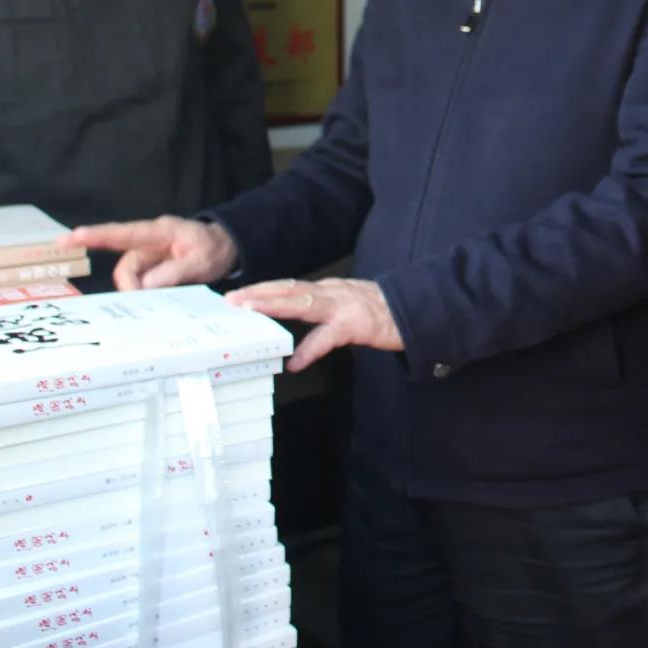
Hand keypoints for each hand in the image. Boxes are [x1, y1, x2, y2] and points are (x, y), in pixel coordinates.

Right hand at [60, 216, 237, 290]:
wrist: (226, 247)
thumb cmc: (214, 249)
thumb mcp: (201, 261)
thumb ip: (175, 272)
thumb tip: (145, 286)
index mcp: (159, 232)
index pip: (123, 233)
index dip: (96, 235)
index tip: (71, 237)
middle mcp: (148, 242)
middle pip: (125, 265)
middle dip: (129, 287)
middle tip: (144, 302)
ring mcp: (148, 255)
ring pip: (130, 277)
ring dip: (138, 292)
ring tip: (157, 301)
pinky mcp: (151, 267)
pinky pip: (138, 281)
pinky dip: (142, 293)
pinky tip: (151, 302)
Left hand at [227, 277, 403, 372]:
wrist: (416, 310)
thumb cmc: (384, 313)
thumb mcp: (349, 309)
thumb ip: (323, 316)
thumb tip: (300, 329)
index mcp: (329, 289)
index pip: (290, 286)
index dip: (263, 289)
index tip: (239, 295)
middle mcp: (332, 291)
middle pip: (288, 288)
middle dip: (258, 293)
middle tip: (231, 300)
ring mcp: (343, 305)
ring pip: (301, 302)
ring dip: (273, 305)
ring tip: (249, 311)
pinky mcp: (356, 324)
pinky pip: (327, 338)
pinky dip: (309, 350)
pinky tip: (295, 362)